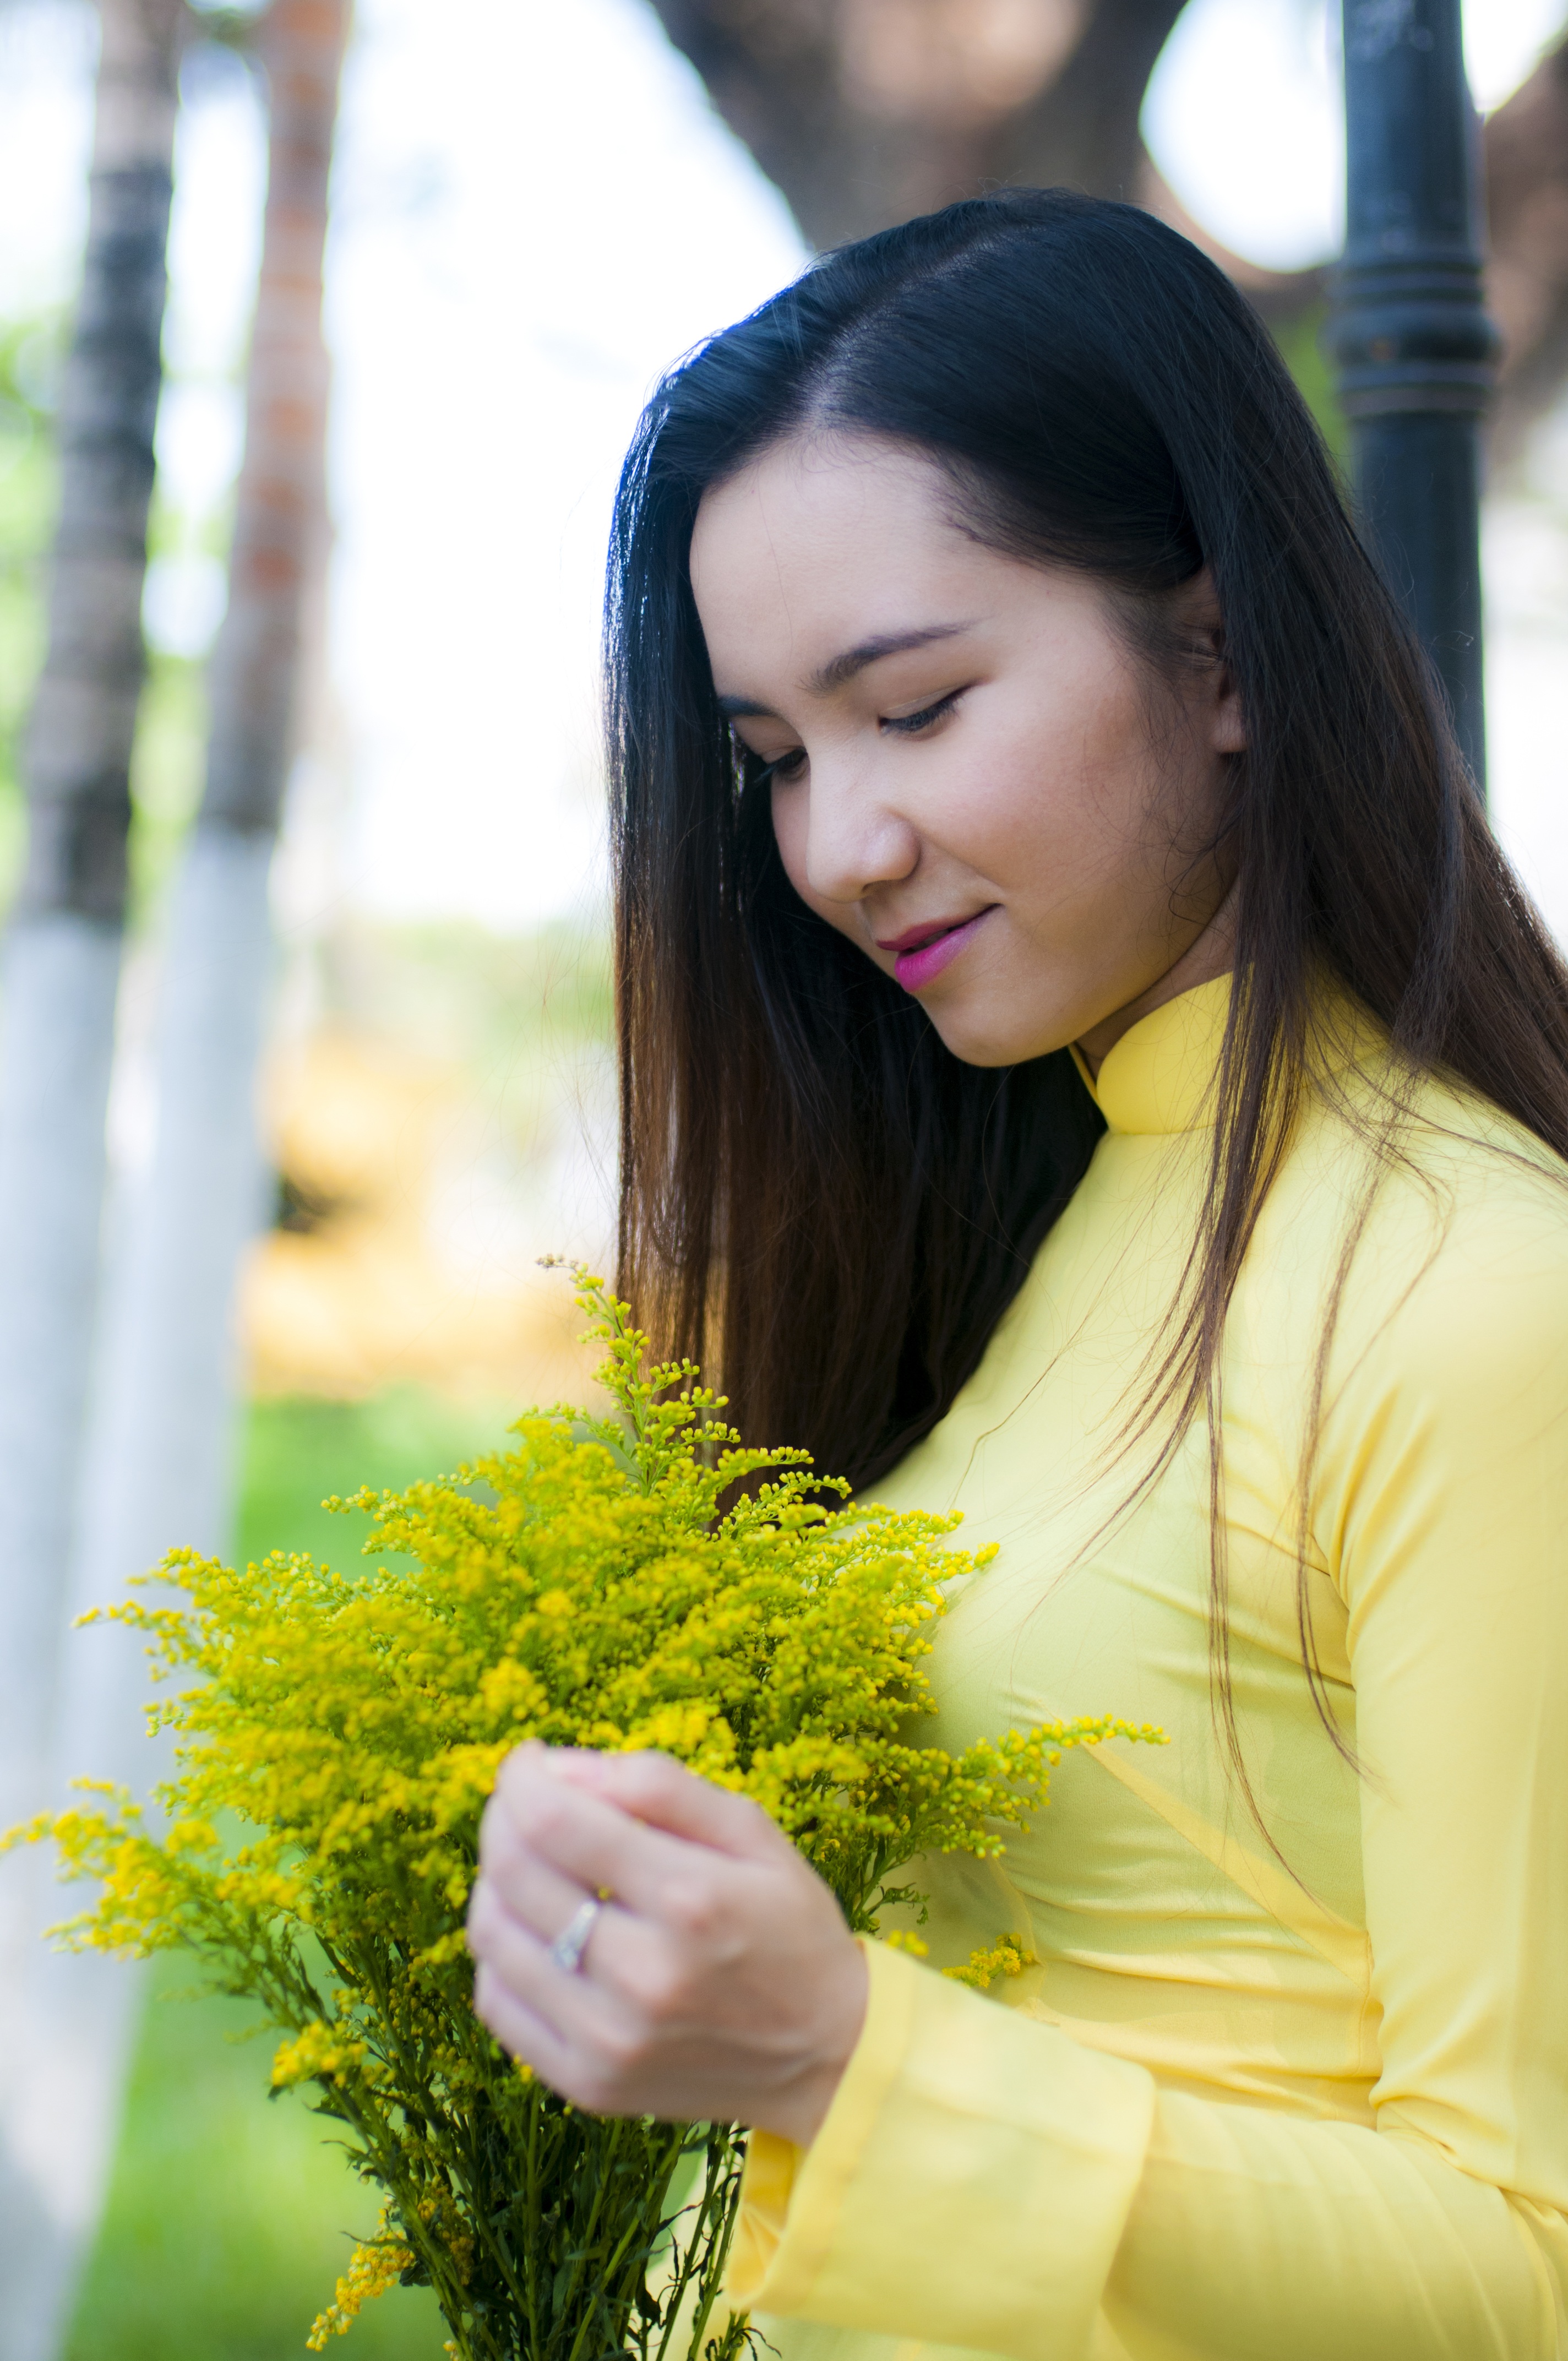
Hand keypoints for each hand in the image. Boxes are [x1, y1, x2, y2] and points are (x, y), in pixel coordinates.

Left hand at [467, 1744, 867, 2145]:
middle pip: (512, 1873)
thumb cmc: (789, 1927)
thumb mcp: (750, 1830)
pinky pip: (496, 2002)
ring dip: (494, 1881)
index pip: (553, 1820)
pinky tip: (538, 1930)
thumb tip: (560, 1767)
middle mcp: (642, 1975)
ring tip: (532, 1864)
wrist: (827, 2056)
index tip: (529, 1761)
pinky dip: (501, 1952)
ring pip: (491, 1936)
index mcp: (689, 1898)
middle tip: (525, 1803)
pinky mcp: (588, 2085)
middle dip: (503, 1817)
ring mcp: (609, 2040)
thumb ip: (657, 1784)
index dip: (522, 1776)